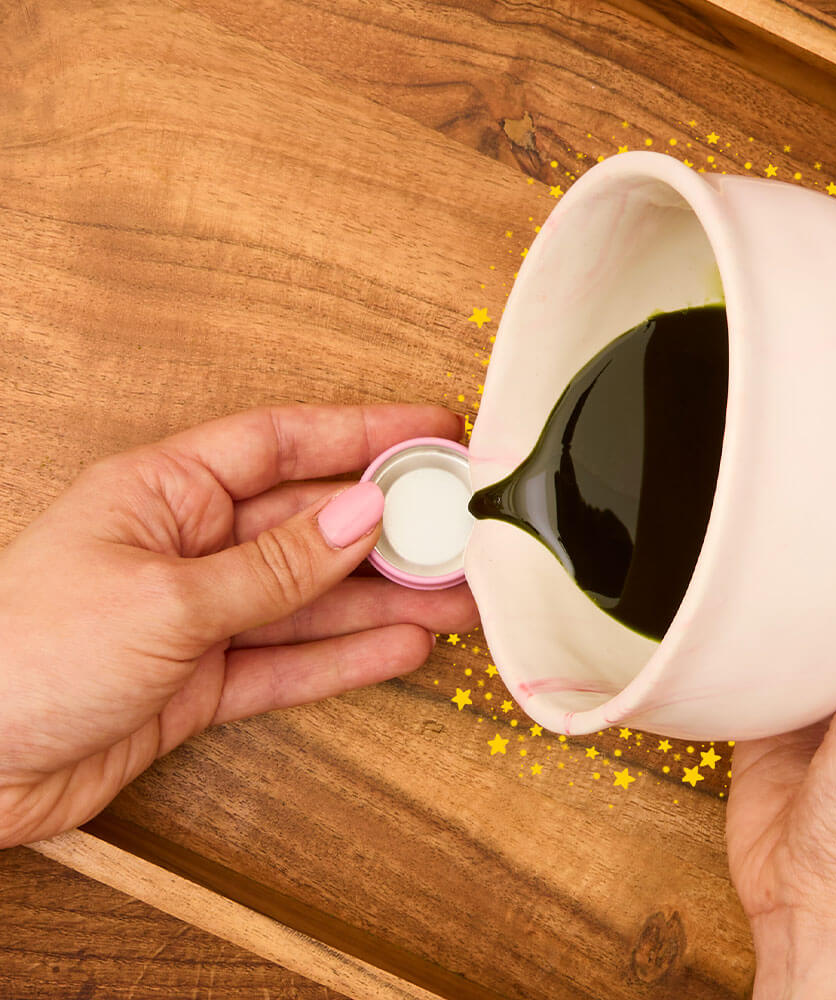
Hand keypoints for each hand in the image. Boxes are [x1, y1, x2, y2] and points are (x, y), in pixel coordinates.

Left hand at [0, 405, 476, 848]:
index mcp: (165, 492)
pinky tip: (400, 646)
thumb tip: (359, 514)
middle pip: (312, 524)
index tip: (430, 432)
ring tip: (455, 598)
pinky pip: (292, 661)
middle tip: (461, 529)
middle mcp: (190, 545)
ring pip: (314, 598)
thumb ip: (274, 565)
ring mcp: (202, 615)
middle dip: (389, 528)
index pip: (283, 444)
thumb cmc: (19, 655)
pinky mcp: (205, 679)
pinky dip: (346, 657)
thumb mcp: (165, 597)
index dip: (362, 433)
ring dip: (384, 599)